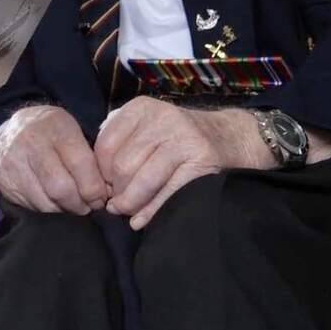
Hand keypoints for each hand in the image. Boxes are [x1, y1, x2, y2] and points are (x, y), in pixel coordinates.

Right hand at [0, 105, 107, 214]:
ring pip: (47, 202)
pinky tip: (55, 201)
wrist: (9, 131)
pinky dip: (49, 209)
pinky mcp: (5, 181)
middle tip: (90, 206)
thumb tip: (109, 191)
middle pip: (62, 187)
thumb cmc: (51, 133)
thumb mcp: (71, 130)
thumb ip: (91, 155)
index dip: (95, 187)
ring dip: (66, 209)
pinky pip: (33, 206)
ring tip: (74, 204)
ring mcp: (15, 162)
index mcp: (56, 126)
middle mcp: (32, 142)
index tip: (103, 196)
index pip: (81, 163)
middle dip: (81, 203)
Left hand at [94, 97, 266, 229]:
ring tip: (128, 214)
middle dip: (115, 192)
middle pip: (122, 165)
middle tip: (116, 205)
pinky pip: (167, 192)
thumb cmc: (180, 139)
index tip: (104, 189)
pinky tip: (142, 220)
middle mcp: (161, 118)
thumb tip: (97, 185)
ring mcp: (183, 137)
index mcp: (141, 108)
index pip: (105, 145)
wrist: (232, 137)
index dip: (99, 173)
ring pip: (142, 180)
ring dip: (130, 204)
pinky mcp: (202, 159)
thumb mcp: (148, 130)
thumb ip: (123, 148)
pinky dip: (151, 212)